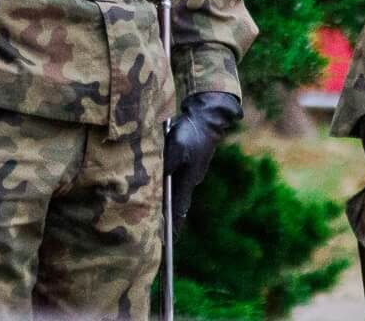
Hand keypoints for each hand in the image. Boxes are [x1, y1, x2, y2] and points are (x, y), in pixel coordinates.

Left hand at [164, 91, 242, 230]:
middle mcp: (190, 180)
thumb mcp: (176, 148)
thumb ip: (166, 165)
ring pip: (175, 194)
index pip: (178, 210)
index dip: (172, 228)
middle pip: (177, 206)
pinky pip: (175, 183)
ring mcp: (190, 172)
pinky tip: (160, 195)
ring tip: (157, 224)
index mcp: (188, 180)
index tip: (168, 246)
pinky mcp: (188, 164)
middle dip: (170, 224)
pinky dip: (167, 193)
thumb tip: (159, 181)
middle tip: (161, 242)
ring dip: (167, 208)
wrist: (207, 117)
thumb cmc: (191, 132)